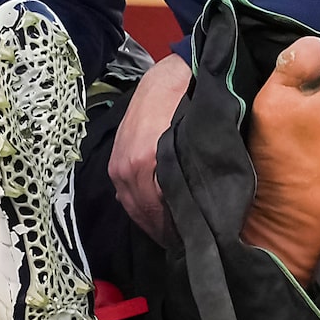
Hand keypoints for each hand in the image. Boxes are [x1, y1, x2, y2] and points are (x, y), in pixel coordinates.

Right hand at [109, 51, 191, 242]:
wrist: (166, 77)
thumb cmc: (190, 104)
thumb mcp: (200, 136)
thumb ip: (196, 170)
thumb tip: (205, 206)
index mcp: (146, 162)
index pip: (160, 211)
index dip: (177, 229)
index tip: (192, 241)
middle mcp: (128, 167)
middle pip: (145, 213)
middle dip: (164, 229)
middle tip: (184, 242)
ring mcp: (118, 165)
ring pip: (133, 206)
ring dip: (151, 220)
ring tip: (170, 232)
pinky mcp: (114, 161)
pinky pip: (124, 195)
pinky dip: (138, 207)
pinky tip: (153, 215)